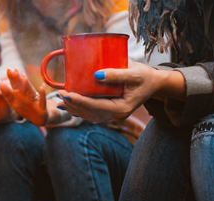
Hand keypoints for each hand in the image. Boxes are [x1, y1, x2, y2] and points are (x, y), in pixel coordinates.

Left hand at [0, 68, 49, 125]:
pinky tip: (42, 86)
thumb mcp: (14, 103)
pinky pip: (42, 100)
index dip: (12, 78)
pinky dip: (42, 94)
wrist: (38, 118)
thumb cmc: (25, 108)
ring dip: (27, 85)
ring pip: (30, 91)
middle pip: (22, 86)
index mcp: (20, 95)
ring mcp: (35, 100)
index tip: (8, 69)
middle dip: (18, 79)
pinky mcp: (42, 106)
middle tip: (14, 70)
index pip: (15, 85)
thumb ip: (7, 94)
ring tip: (24, 77)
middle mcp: (27, 95)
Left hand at [58, 60, 183, 122]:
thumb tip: (96, 74)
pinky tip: (69, 104)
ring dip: (74, 108)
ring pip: (90, 114)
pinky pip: (92, 112)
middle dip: (73, 105)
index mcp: (122, 108)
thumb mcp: (134, 72)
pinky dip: (80, 108)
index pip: (97, 106)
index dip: (80, 101)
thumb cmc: (146, 76)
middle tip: (59, 95)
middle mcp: (116, 114)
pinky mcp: (110, 109)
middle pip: (90, 113)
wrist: (154, 83)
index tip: (67, 94)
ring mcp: (113, 114)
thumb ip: (116, 74)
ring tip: (60, 100)